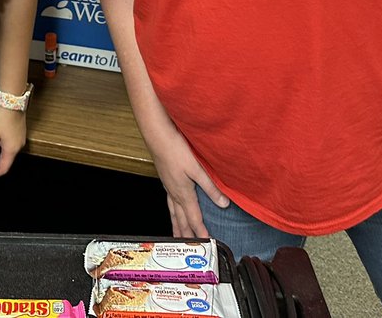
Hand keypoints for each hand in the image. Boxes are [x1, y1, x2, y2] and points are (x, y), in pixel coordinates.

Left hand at [0, 105, 25, 178]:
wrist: (11, 99)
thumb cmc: (1, 116)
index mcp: (12, 149)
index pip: (4, 168)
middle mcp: (19, 145)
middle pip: (7, 160)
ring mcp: (21, 137)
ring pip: (9, 152)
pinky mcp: (20, 130)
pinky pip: (11, 144)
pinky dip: (3, 147)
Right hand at [147, 120, 229, 237]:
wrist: (158, 136)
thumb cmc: (175, 150)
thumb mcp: (197, 169)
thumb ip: (211, 188)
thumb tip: (223, 203)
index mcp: (183, 192)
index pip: (194, 217)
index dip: (201, 231)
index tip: (206, 242)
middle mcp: (174, 193)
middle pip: (181, 218)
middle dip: (186, 233)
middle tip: (189, 246)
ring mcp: (168, 186)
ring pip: (173, 211)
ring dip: (176, 225)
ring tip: (177, 234)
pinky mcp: (165, 179)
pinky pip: (169, 201)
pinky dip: (172, 211)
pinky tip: (173, 208)